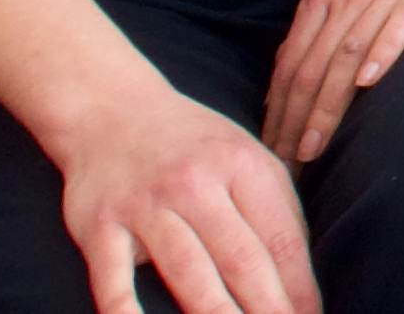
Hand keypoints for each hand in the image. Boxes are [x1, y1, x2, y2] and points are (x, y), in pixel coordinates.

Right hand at [47, 76, 318, 313]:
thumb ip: (276, 210)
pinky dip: (126, 311)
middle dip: (268, 307)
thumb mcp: (246, 158)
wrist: (110, 110)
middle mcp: (196, 183)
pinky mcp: (100, 227)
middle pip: (240, 258)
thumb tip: (302, 277)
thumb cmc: (193, 146)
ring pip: (187, 270)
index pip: (280, 238)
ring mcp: (146, 206)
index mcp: (242, 166)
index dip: (299, 287)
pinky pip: (113, 279)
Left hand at [258, 0, 403, 161]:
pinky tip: (369, 83)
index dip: (276, 113)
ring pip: (346, 55)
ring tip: (315, 149)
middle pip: (312, 66)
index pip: (291, 64)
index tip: (269, 155)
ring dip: (327, 107)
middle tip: (285, 169)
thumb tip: (296, 77)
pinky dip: (382, 53)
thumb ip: (331, 26)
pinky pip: (400, 23)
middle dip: (294, 122)